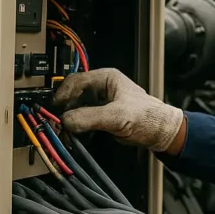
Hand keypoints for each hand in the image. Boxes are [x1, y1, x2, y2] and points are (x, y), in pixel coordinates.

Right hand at [53, 68, 183, 152]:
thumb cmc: (148, 117)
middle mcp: (102, 88)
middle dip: (64, 108)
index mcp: (106, 78)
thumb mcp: (117, 116)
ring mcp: (101, 103)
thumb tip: (66, 120)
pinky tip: (74, 134)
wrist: (160, 133)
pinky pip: (83, 119)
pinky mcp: (101, 116)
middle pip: (73, 94)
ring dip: (69, 118)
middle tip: (56, 120)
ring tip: (64, 129)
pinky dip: (77, 126)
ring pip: (76, 108)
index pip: (76, 80)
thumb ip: (90, 117)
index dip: (63, 93)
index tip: (54, 107)